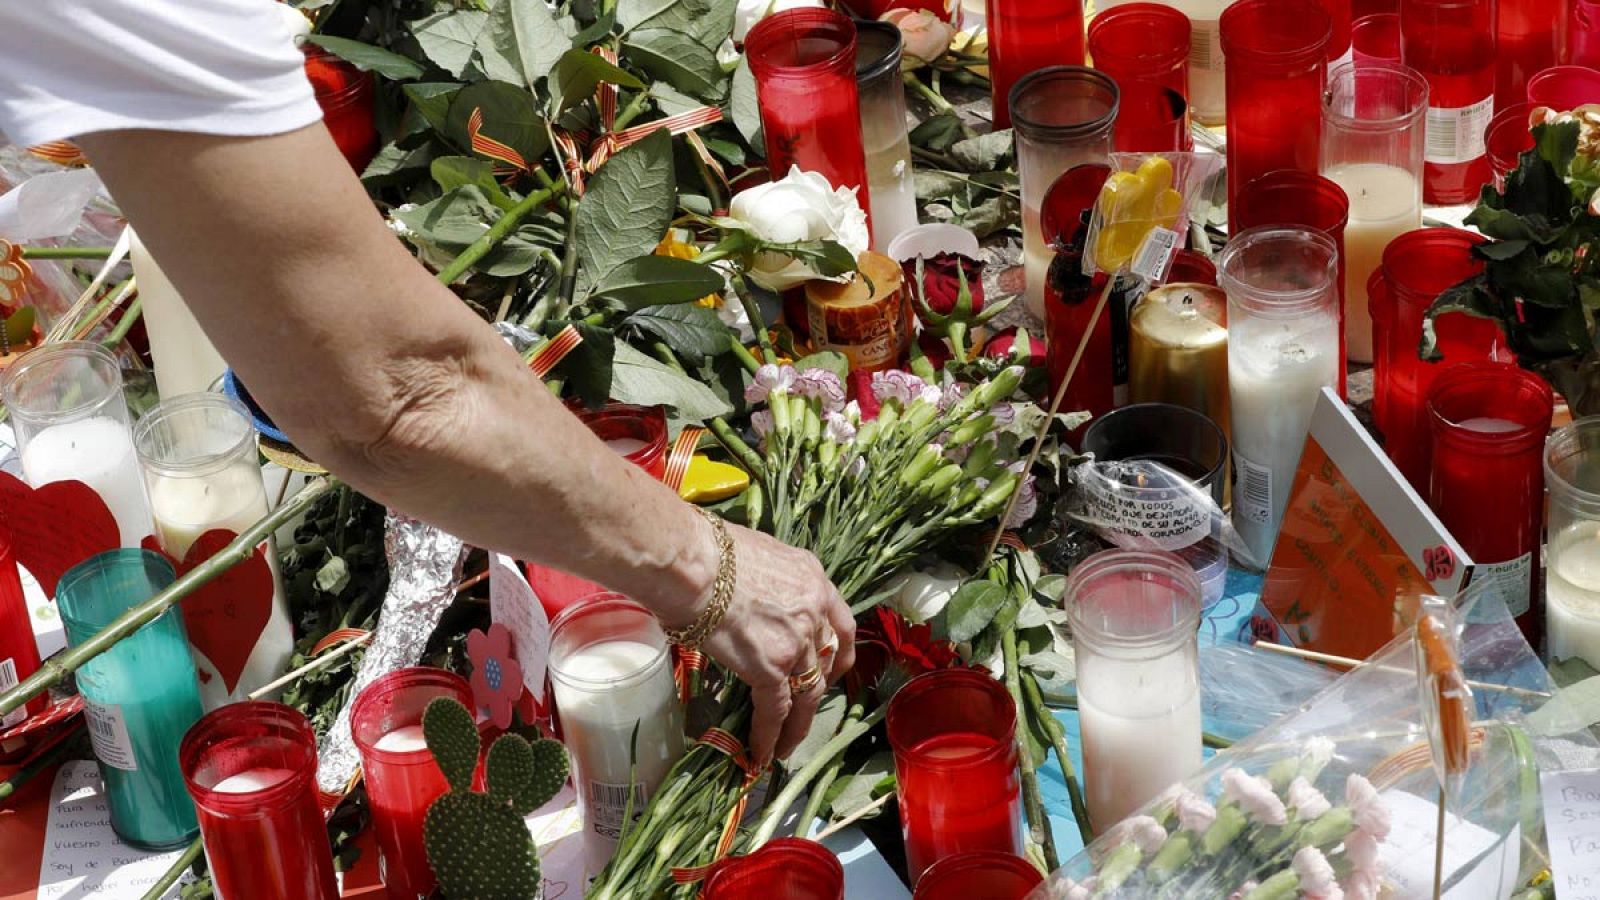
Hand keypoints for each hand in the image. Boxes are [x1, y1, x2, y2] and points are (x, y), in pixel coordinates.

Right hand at [697, 524, 855, 767]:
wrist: (689, 561)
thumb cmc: (704, 550)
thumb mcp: (754, 556)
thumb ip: (765, 582)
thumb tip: (745, 599)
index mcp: (812, 576)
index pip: (839, 622)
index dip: (837, 651)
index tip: (831, 668)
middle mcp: (815, 607)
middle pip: (828, 661)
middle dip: (819, 690)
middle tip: (806, 713)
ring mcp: (797, 640)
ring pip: (808, 692)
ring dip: (798, 724)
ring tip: (786, 746)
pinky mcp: (772, 666)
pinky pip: (777, 709)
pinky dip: (770, 734)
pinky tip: (763, 752)